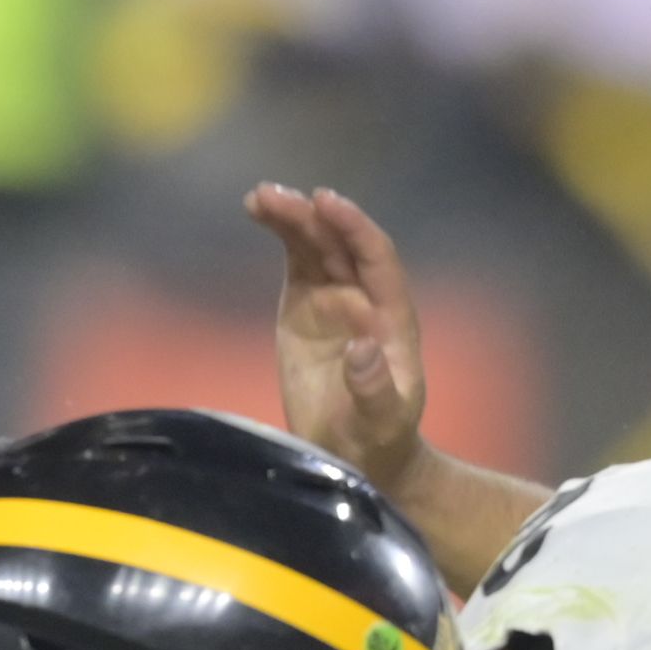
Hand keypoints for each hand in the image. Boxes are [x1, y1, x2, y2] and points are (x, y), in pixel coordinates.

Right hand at [246, 182, 426, 489]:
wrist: (359, 453)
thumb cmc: (379, 439)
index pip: (377, 259)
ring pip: (316, 246)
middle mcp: (366, 298)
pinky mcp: (305, 305)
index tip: (326, 202)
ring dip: (291, 217)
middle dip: (311, 217)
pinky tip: (258, 211)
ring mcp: (334, 298)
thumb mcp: (382, 422)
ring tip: (259, 197)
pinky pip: (296, 260)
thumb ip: (374, 388)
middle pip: (340, 244)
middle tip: (275, 196)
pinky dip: (280, 234)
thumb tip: (362, 348)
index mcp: (392, 318)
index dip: (354, 227)